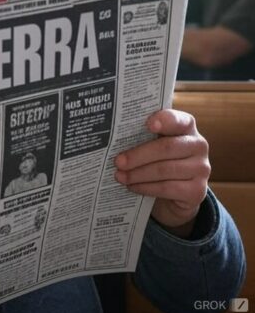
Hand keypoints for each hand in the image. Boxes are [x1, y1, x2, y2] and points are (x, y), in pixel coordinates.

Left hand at [114, 109, 209, 236]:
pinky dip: (146, 187)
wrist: (175, 193)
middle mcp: (198, 145)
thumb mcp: (152, 143)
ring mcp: (201, 169)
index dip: (164, 120)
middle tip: (117, 161)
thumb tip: (110, 136)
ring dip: (137, 174)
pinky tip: (132, 187)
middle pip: (166, 148)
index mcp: (186, 127)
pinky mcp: (197, 191)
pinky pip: (167, 188)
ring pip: (164, 170)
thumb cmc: (158, 160)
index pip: (178, 120)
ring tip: (119, 176)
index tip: (148, 124)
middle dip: (138, 155)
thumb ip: (142, 135)